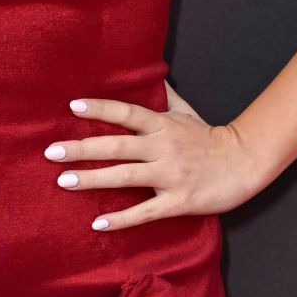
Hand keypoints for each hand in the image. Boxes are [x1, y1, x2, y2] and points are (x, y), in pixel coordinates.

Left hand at [43, 81, 263, 228]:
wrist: (244, 163)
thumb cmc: (210, 138)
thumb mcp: (187, 112)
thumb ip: (165, 95)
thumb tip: (150, 73)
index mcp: (163, 125)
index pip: (126, 113)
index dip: (100, 108)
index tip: (72, 106)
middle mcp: (163, 147)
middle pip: (118, 145)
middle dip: (83, 148)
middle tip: (52, 152)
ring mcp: (170, 175)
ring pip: (125, 176)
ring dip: (93, 179)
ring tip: (64, 182)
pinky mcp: (178, 201)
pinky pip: (145, 211)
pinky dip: (121, 219)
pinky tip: (97, 224)